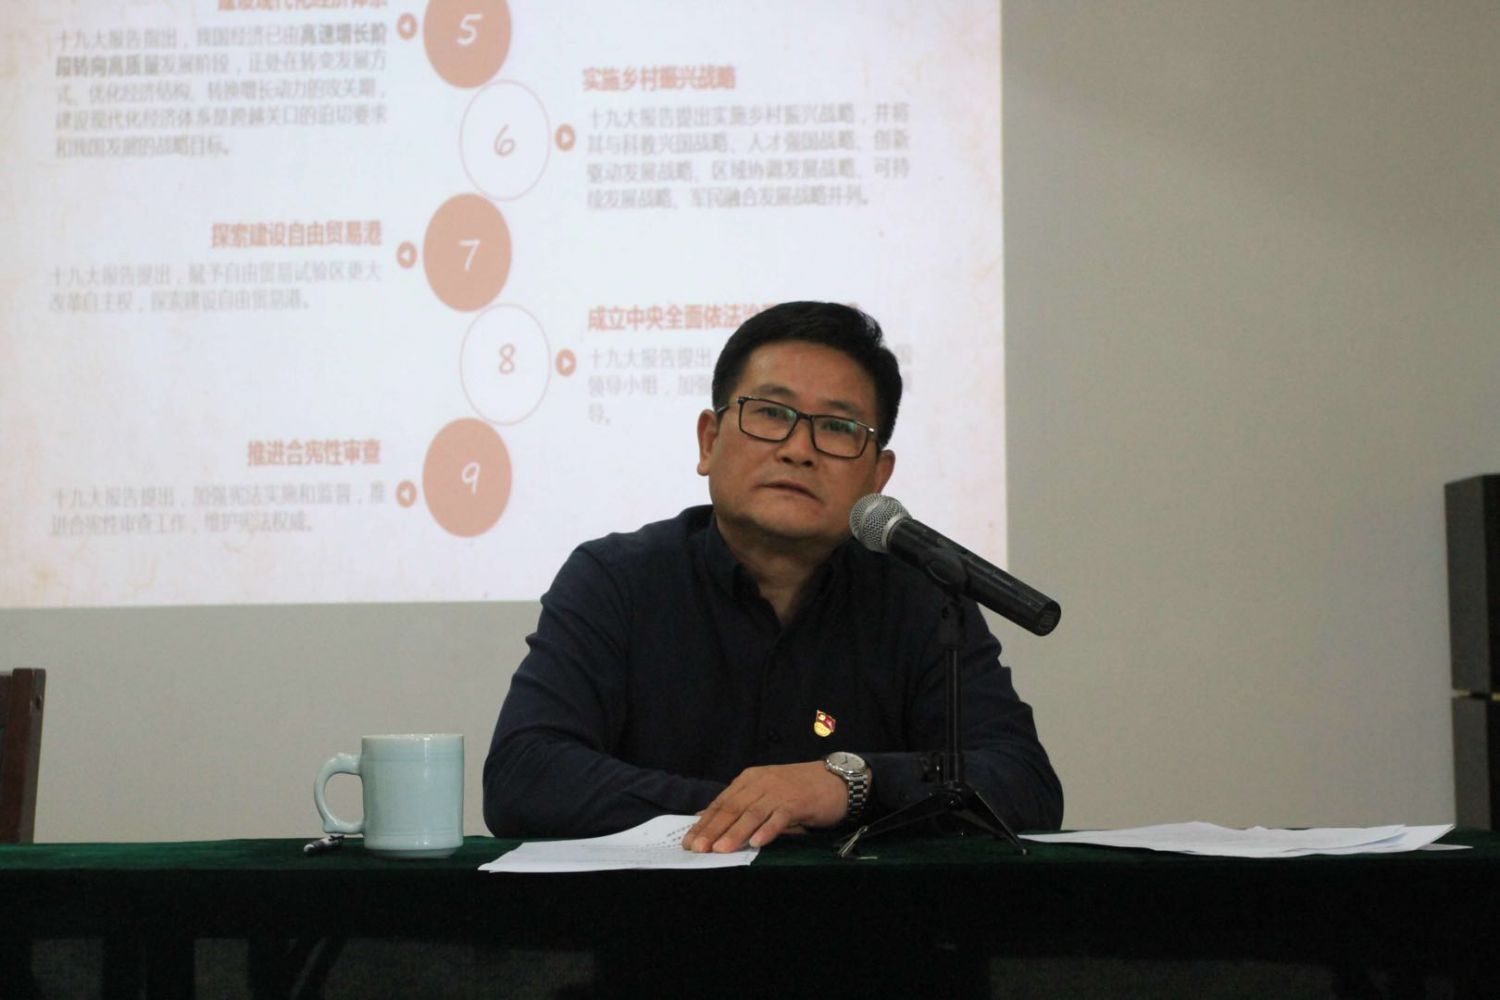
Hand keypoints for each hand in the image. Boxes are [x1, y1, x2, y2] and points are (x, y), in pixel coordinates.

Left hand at [681, 761, 846, 852]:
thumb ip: (741, 804)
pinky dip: (768, 829)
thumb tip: (708, 820)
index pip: (722, 802)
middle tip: (697, 849)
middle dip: (713, 829)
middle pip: (732, 808)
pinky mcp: (798, 801)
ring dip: (735, 832)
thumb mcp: (765, 793)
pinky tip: (757, 842)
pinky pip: (780, 817)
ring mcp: (779, 791)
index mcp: (749, 779)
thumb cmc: (798, 790)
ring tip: (720, 850)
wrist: (836, 780)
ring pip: (752, 813)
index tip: (688, 841)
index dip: (704, 822)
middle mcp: (761, 782)